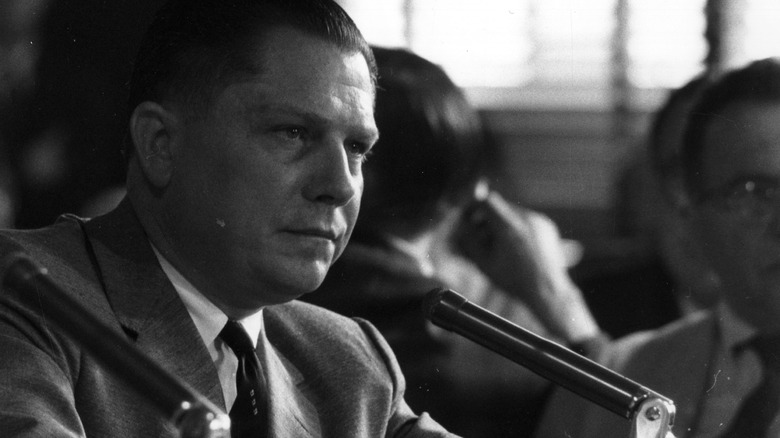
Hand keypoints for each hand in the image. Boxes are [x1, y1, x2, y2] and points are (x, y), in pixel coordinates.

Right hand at [452, 191, 599, 341]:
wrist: (548, 291)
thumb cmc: (515, 281)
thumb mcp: (484, 264)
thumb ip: (469, 243)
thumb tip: (458, 230)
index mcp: (508, 227)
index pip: (487, 201)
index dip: (474, 207)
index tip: (469, 218)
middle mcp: (526, 219)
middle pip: (499, 207)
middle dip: (486, 219)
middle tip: (479, 235)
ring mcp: (538, 221)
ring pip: (512, 213)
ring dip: (501, 224)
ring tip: (498, 246)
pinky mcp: (547, 226)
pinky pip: (526, 219)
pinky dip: (516, 228)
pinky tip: (515, 248)